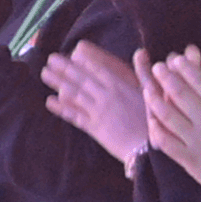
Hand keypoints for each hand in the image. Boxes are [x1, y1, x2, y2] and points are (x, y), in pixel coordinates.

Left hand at [42, 41, 148, 163]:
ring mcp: (98, 112)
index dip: (82, 60)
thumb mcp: (152, 92)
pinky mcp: (94, 128)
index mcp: (120, 85)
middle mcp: (105, 96)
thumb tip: (141, 52)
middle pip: (81, 79)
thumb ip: (144, 71)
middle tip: (50, 59)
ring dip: (58, 83)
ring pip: (74, 95)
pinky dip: (61, 108)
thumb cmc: (155, 120)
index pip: (97, 69)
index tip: (70, 53)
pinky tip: (50, 101)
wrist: (148, 149)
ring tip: (45, 74)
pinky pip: (74, 116)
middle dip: (64, 68)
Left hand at [142, 52, 200, 193]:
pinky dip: (156, 130)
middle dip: (166, 77)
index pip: (200, 80)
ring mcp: (195, 140)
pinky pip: (166, 142)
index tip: (176, 59)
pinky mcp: (188, 158)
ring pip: (168, 115)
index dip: (185, 68)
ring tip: (148, 89)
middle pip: (180, 93)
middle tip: (157, 67)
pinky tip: (151, 120)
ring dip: (156, 99)